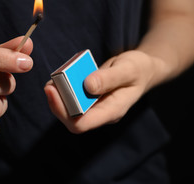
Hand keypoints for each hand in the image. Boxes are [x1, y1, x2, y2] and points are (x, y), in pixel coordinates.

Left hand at [44, 50, 158, 133]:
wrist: (143, 69)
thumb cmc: (138, 69)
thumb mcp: (128, 69)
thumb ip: (109, 78)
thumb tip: (87, 86)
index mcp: (112, 111)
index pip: (82, 124)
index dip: (63, 111)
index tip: (53, 91)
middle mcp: (101, 113)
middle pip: (71, 120)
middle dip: (57, 103)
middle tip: (50, 84)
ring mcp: (95, 107)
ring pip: (69, 111)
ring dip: (58, 97)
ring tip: (53, 80)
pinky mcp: (89, 98)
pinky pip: (72, 99)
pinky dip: (63, 90)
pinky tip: (61, 77)